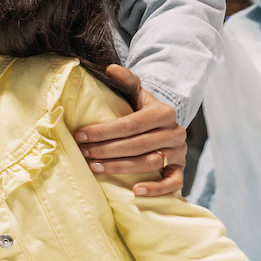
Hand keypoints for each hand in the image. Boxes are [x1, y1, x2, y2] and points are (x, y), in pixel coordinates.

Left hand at [72, 67, 185, 196]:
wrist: (164, 126)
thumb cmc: (143, 110)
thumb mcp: (136, 93)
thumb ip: (126, 80)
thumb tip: (110, 68)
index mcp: (164, 112)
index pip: (130, 124)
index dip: (103, 131)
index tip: (80, 135)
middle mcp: (175, 132)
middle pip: (136, 145)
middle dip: (106, 150)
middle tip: (83, 153)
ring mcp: (179, 152)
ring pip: (148, 163)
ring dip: (119, 167)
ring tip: (94, 168)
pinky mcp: (180, 169)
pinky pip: (173, 183)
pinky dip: (156, 189)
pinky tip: (135, 191)